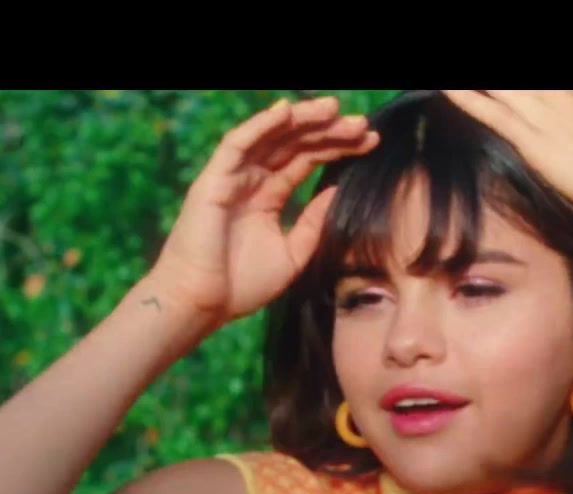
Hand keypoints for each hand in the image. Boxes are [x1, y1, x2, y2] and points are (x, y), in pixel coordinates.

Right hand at [150, 95, 378, 326]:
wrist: (202, 305)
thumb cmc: (240, 287)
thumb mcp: (292, 254)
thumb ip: (313, 223)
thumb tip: (336, 191)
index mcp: (269, 197)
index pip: (306, 160)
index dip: (337, 148)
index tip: (369, 142)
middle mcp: (251, 181)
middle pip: (294, 144)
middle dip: (328, 131)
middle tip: (363, 124)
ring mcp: (232, 178)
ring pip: (270, 137)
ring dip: (301, 119)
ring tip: (334, 109)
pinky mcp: (213, 180)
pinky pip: (239, 144)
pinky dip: (262, 125)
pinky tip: (287, 111)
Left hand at [441, 90, 572, 244]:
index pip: (545, 76)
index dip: (519, 82)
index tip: (506, 84)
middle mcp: (562, 95)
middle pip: (519, 77)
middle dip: (494, 79)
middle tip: (456, 81)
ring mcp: (546, 114)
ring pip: (500, 85)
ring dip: (476, 80)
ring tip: (441, 76)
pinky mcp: (535, 139)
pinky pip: (490, 112)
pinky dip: (465, 98)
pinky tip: (445, 88)